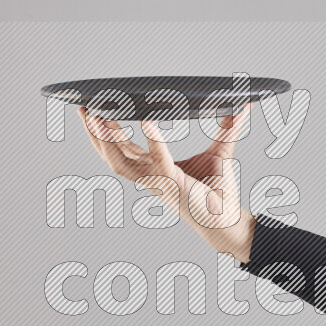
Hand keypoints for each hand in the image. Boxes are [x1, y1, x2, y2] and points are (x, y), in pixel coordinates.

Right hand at [76, 105, 256, 261]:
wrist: (229, 219)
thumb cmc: (219, 193)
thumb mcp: (220, 153)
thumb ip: (226, 129)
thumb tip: (241, 106)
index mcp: (153, 171)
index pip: (122, 150)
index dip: (105, 133)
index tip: (94, 112)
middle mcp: (150, 178)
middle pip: (111, 155)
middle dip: (94, 134)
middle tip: (84, 110)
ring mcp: (158, 182)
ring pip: (122, 161)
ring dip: (108, 139)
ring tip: (99, 117)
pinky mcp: (173, 183)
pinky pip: (158, 160)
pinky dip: (153, 140)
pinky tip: (148, 121)